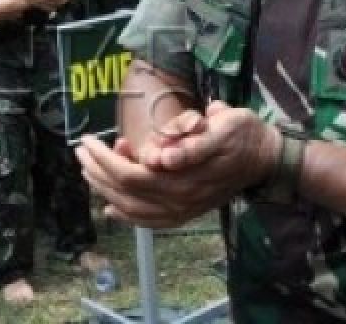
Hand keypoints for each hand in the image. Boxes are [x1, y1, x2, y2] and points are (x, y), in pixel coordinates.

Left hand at [76, 101, 281, 228]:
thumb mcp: (224, 124)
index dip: (105, 159)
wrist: (266, 157)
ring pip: (133, 208)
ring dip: (105, 189)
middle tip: (80, 151)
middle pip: (126, 191)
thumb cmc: (242, 133)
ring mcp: (184, 209)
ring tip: (87, 170)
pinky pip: (149, 221)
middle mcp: (182, 199)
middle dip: (97, 171)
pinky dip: (126, 215)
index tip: (87, 140)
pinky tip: (110, 208)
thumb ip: (191, 142)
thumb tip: (160, 158)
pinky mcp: (187, 213)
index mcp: (186, 176)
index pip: (131, 173)